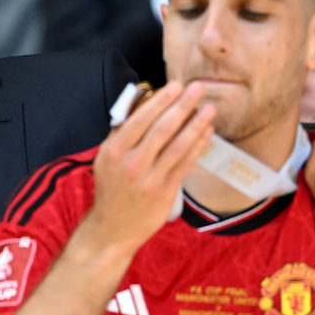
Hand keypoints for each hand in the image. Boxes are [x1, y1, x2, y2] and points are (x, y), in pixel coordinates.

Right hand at [85, 81, 215, 255]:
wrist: (112, 228)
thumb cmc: (110, 189)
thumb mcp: (105, 158)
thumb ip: (122, 133)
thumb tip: (143, 104)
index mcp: (114, 151)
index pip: (141, 119)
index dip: (162, 100)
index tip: (176, 86)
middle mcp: (132, 164)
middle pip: (163, 128)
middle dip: (183, 105)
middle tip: (198, 88)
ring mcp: (150, 179)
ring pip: (179, 145)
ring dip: (197, 124)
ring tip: (209, 108)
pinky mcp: (166, 192)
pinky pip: (186, 163)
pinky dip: (198, 146)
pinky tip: (207, 133)